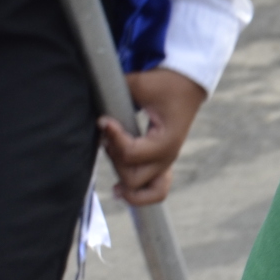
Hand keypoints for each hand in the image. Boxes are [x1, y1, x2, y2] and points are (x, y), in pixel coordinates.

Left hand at [97, 68, 207, 205]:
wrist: (187, 86)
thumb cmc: (166, 84)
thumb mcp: (140, 85)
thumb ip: (114, 94)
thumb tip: (92, 104)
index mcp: (166, 141)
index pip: (131, 153)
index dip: (113, 138)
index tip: (104, 120)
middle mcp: (167, 157)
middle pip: (132, 178)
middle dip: (116, 160)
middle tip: (110, 138)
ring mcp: (165, 163)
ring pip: (141, 190)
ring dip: (123, 179)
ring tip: (112, 162)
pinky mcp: (161, 163)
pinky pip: (154, 191)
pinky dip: (138, 195)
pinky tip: (119, 190)